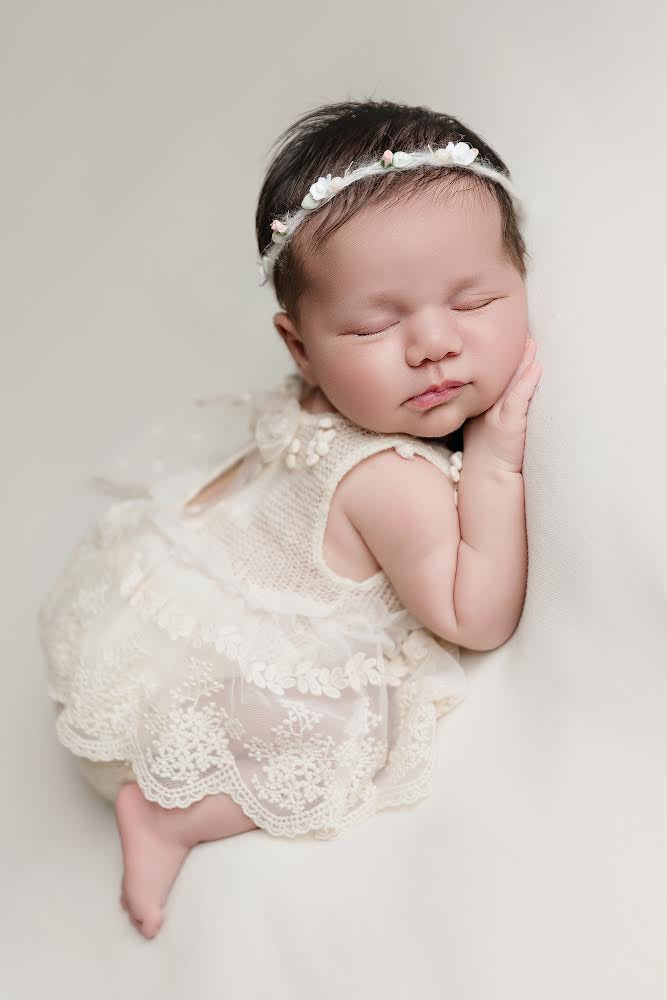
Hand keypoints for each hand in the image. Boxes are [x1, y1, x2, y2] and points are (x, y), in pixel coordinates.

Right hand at [463, 337, 541, 474]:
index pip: (491, 377)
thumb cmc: (491, 455)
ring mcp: (495, 414)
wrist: (487, 478)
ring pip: (509, 382)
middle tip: (518, 329)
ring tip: (530, 341)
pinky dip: (527, 381)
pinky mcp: (507, 424)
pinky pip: (518, 398)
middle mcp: (485, 406)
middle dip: (510, 352)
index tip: (508, 338)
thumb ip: (498, 410)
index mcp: (481, 405)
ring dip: (521, 361)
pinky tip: (535, 366)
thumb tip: (512, 396)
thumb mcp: (489, 427)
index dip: (499, 358)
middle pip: (499, 374)